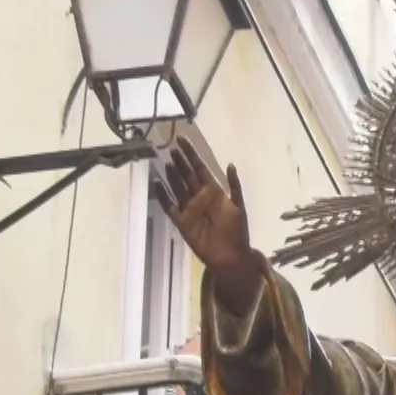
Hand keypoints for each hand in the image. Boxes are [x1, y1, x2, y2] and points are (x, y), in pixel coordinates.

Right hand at [153, 141, 254, 305]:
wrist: (230, 255)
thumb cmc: (237, 231)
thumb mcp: (239, 206)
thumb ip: (234, 186)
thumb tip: (230, 164)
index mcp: (214, 191)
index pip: (200, 168)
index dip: (191, 154)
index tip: (182, 139)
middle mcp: (199, 197)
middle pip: (187, 175)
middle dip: (179, 161)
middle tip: (170, 147)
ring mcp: (189, 208)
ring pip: (177, 187)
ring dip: (171, 175)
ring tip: (164, 162)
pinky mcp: (181, 221)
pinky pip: (169, 206)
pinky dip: (162, 196)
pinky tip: (156, 184)